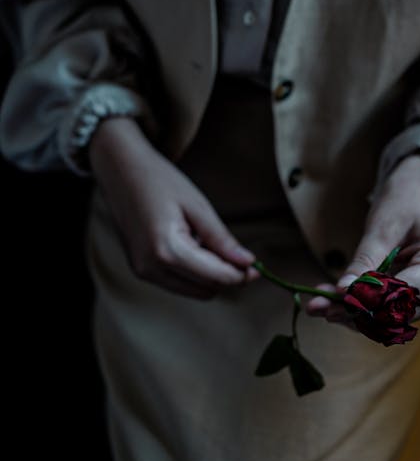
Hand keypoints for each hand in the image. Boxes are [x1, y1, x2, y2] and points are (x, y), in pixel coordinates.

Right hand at [89, 117, 257, 297]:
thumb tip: (247, 263)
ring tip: (207, 242)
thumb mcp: (197, 206)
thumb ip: (221, 239)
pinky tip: (192, 245)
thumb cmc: (159, 181)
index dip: (241, 275)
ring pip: (193, 290)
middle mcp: (151, 267)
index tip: (258, 266)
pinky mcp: (140, 270)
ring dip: (209, 275)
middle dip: (225, 275)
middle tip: (237, 252)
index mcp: (167, 249)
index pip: (216, 278)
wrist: (121, 170)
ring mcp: (143, 271)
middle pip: (206, 290)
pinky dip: (192, 271)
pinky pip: (177, 282)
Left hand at [306, 153, 419, 321]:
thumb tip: (343, 291)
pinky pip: (387, 311)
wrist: (419, 194)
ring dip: (352, 313)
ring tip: (317, 303)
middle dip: (354, 311)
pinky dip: (359, 307)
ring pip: (388, 318)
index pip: (403, 296)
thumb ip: (366, 261)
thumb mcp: (383, 227)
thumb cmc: (405, 202)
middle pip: (395, 314)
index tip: (333, 299)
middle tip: (316, 305)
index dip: (367, 302)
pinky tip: (331, 299)